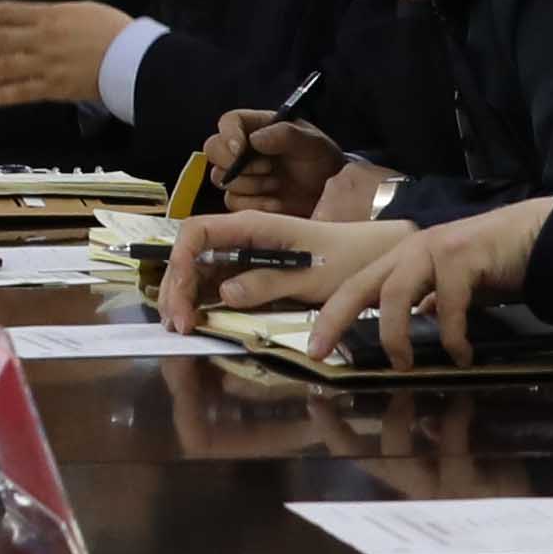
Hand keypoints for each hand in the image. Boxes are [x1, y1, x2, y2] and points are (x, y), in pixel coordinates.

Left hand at [0, 0, 119, 110]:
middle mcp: (40, 38)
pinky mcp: (58, 88)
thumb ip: (36, 19)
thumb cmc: (106, 29)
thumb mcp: (70, 12)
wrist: (138, 56)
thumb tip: (7, 21)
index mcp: (42, 15)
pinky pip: (27, 92)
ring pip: (4, 65)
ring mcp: (47, 64)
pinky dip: (4, 95)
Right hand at [164, 207, 403, 330]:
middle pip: (190, 254)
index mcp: (253, 226)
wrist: (375, 258)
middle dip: (177, 287)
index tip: (184, 301)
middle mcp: (241, 236)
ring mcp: (244, 253)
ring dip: (184, 296)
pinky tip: (198, 320)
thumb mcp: (311, 277)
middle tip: (179, 326)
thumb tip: (224, 293)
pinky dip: (201, 301)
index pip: (196, 232)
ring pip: (198, 269)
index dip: (181, 263)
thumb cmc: (348, 261)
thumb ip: (268, 283)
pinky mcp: (252, 270)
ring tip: (181, 327)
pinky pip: (216, 282)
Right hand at [204, 114, 347, 216]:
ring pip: (220, 178)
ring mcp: (241, 175)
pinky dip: (254, 204)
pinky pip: (232, 202)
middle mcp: (243, 149)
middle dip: (234, 163)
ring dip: (249, 185)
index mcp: (258, 127)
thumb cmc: (322, 163)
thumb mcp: (313, 144)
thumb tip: (254, 140)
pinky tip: (276, 202)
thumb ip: (287, 135)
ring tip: (277, 184)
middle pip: (213, 149)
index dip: (228, 134)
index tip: (240, 149)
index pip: (229, 122)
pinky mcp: (243, 199)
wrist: (330, 196)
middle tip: (266, 169)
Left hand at [323, 197, 552, 366]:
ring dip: (395, 333)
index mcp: (403, 258)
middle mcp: (411, 249)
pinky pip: (448, 303)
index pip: (356, 286)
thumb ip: (430, 301)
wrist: (537, 235)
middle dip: (337, 318)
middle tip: (323, 353)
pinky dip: (452, 335)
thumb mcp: (452, 285)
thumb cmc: (493, 262)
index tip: (316, 349)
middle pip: (361, 284)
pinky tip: (462, 355)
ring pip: (396, 292)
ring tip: (403, 364)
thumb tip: (419, 323)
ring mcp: (435, 248)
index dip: (332, 316)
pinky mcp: (463, 254)